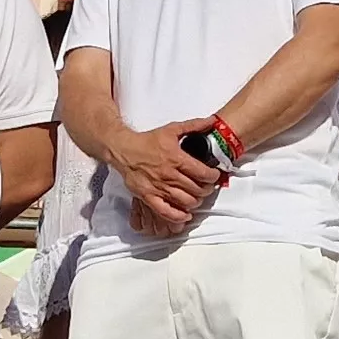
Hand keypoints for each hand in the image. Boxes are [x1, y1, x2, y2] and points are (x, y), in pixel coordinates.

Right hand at [99, 120, 221, 236]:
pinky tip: (185, 215)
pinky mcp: (148, 197)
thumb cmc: (147, 141)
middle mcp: (169, 175)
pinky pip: (166, 212)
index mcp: (176, 158)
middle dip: (206, 190)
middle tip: (207, 187)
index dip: (213, 177)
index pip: (202, 173)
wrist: (124, 149)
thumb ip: (194, 126)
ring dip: (195, 202)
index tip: (214, 176)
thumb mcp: (171, 129)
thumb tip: (211, 121)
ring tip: (197, 197)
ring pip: (185, 201)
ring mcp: (158, 187)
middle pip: (196, 189)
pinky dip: (178, 216)